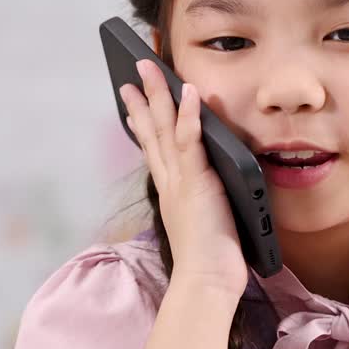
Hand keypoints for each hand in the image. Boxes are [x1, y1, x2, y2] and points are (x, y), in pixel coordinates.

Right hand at [119, 60, 248, 299]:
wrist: (206, 283)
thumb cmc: (211, 260)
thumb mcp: (204, 219)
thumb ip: (203, 196)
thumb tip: (216, 179)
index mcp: (171, 190)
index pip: (153, 148)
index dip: (142, 121)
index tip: (132, 101)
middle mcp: (170, 182)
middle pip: (153, 130)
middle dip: (143, 97)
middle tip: (133, 70)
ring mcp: (181, 181)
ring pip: (166, 128)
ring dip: (158, 94)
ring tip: (150, 66)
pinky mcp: (197, 183)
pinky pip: (191, 142)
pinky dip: (190, 115)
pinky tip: (189, 92)